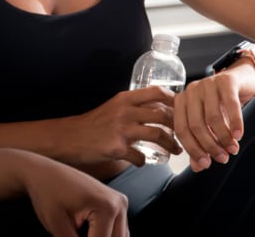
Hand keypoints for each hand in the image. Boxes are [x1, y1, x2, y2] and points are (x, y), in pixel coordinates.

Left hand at [21, 155, 128, 236]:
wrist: (44, 172)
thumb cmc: (48, 195)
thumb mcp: (57, 226)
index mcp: (107, 207)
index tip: (66, 236)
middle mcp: (119, 204)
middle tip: (71, 234)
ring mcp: (120, 203)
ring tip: (73, 231)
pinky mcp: (117, 205)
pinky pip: (117, 232)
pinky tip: (84, 232)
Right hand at [65, 88, 179, 166]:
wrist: (70, 137)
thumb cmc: (93, 123)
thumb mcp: (113, 107)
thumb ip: (133, 107)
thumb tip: (158, 110)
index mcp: (124, 98)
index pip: (156, 92)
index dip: (174, 100)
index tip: (183, 109)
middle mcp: (125, 111)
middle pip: (162, 115)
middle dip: (178, 125)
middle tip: (184, 134)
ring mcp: (121, 130)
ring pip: (157, 135)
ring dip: (171, 144)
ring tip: (176, 150)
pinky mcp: (116, 148)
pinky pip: (140, 156)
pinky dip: (144, 161)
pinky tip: (143, 162)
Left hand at [174, 62, 254, 171]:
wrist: (241, 81)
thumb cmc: (222, 105)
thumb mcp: (210, 124)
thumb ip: (202, 143)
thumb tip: (198, 167)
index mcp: (181, 102)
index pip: (181, 129)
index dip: (193, 149)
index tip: (206, 164)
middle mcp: (191, 91)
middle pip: (196, 125)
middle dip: (210, 146)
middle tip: (223, 158)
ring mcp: (207, 83)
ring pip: (212, 117)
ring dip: (223, 137)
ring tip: (233, 149)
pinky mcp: (226, 80)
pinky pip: (230, 105)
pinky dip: (235, 123)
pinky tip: (239, 135)